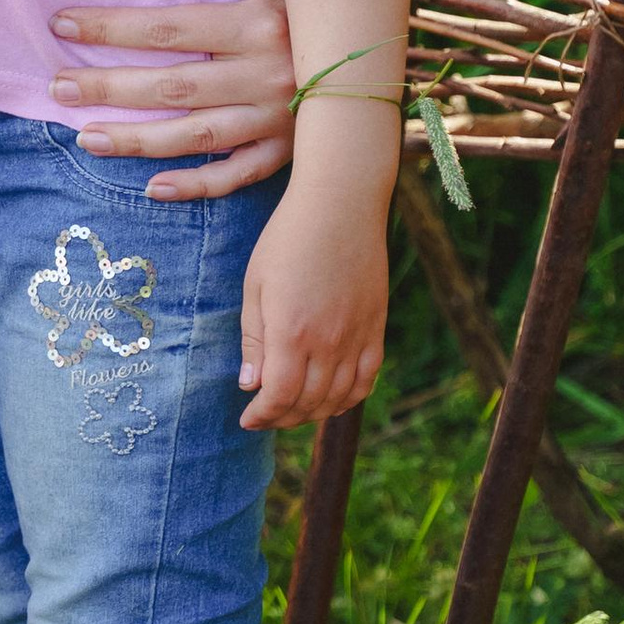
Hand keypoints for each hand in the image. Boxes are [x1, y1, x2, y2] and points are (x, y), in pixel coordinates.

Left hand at [48, 0, 295, 201]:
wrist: (384, 44)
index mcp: (261, 24)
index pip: (169, 28)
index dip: (112, 27)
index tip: (63, 24)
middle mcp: (268, 76)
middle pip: (172, 86)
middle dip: (110, 88)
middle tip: (57, 87)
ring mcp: (279, 121)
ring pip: (196, 136)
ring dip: (138, 140)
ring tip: (87, 138)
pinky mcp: (291, 152)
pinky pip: (240, 176)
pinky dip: (198, 185)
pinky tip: (152, 187)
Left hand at [238, 170, 389, 431]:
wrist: (340, 203)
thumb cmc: (288, 238)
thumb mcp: (255, 285)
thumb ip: (254, 339)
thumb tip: (250, 385)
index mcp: (291, 333)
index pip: (279, 397)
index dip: (262, 416)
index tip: (247, 419)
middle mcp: (328, 342)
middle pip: (308, 403)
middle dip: (282, 418)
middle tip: (265, 416)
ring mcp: (357, 336)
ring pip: (339, 398)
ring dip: (314, 413)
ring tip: (293, 410)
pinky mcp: (376, 326)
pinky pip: (368, 378)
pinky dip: (350, 398)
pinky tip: (332, 399)